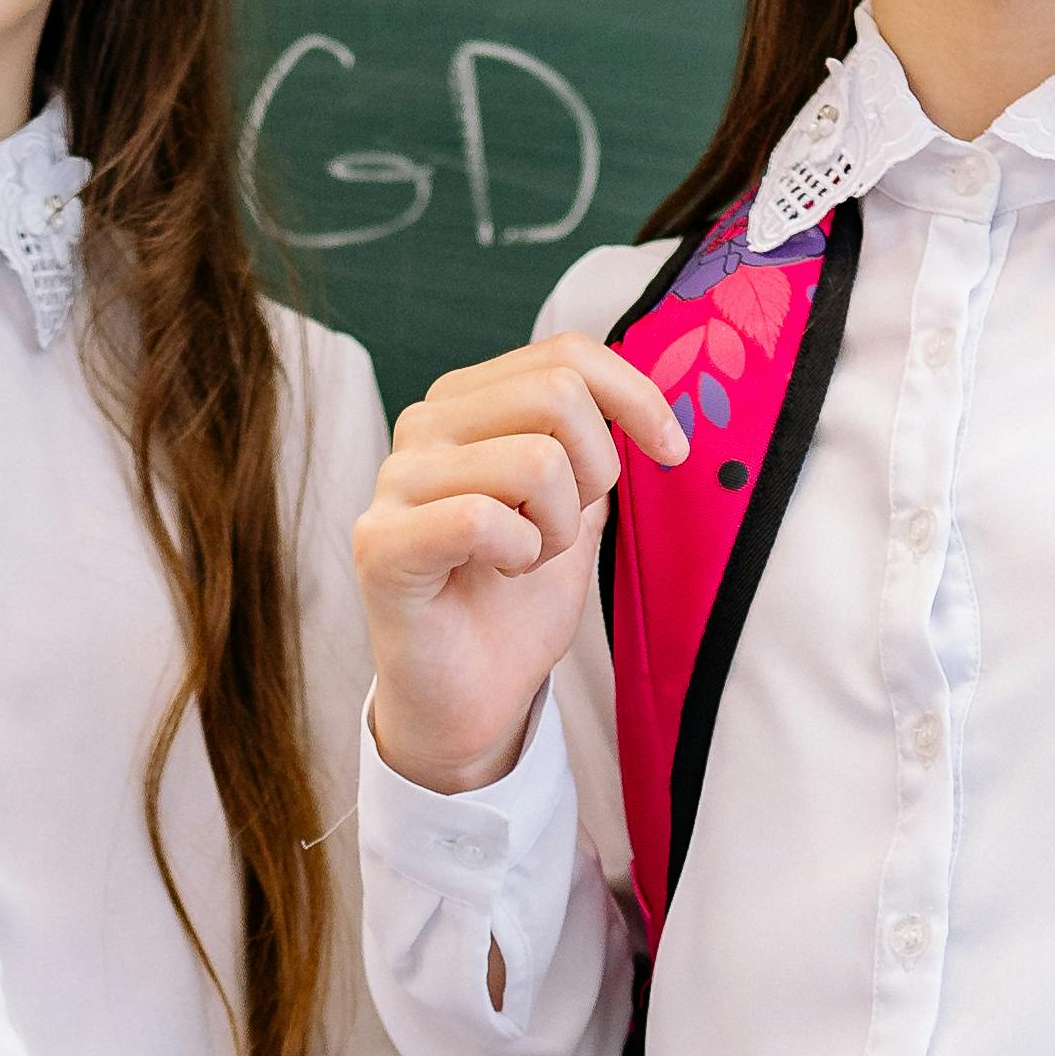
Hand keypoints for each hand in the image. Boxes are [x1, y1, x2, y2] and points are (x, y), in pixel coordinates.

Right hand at [353, 334, 686, 798]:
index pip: (565, 355)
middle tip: (564, 530)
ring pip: (534, 460)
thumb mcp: (576, 509)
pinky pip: (483, 517)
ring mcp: (395, 482)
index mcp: (466, 404)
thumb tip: (647, 400)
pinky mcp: (381, 544)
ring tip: (525, 560)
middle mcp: (424, 427)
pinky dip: (519, 554)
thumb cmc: (515, 606)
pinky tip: (498, 575)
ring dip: (557, 528)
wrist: (470, 700)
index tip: (673, 450)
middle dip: (595, 471)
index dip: (635, 397)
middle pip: (557, 394)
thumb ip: (595, 445)